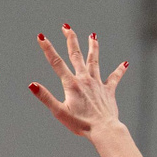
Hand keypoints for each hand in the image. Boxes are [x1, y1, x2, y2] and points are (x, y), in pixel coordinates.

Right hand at [27, 24, 129, 139]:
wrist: (103, 129)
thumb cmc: (80, 124)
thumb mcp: (59, 112)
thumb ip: (45, 97)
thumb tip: (32, 84)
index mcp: (71, 84)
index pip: (56, 63)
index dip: (48, 49)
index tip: (41, 36)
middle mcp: (85, 79)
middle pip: (76, 55)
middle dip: (70, 39)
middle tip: (66, 27)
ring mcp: (97, 83)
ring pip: (95, 60)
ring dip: (93, 47)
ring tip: (93, 35)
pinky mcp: (108, 90)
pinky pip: (114, 78)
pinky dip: (119, 70)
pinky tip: (125, 63)